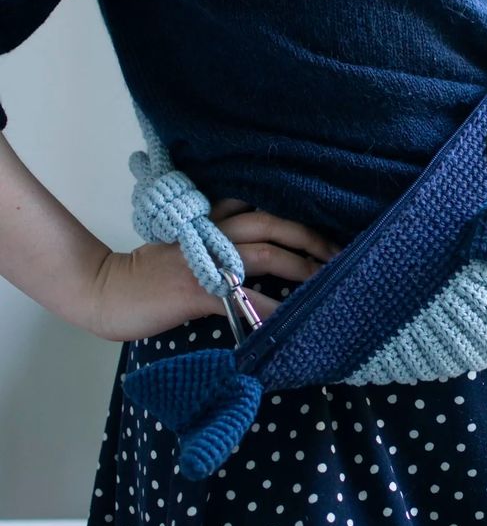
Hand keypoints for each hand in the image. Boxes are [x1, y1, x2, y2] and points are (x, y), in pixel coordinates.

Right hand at [85, 204, 341, 341]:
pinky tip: (291, 320)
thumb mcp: (188, 243)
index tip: (325, 227)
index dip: (295, 214)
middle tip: (339, 252)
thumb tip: (261, 249)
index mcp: (210, 219)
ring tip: (327, 277)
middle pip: (272, 222)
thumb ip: (221, 237)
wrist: (107, 291)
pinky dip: (271, 309)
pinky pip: (244, 297)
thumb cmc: (149, 272)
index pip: (260, 205)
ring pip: (265, 252)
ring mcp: (207, 259)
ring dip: (301, 265)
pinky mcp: (199, 289)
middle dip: (310, 236)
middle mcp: (212, 232)